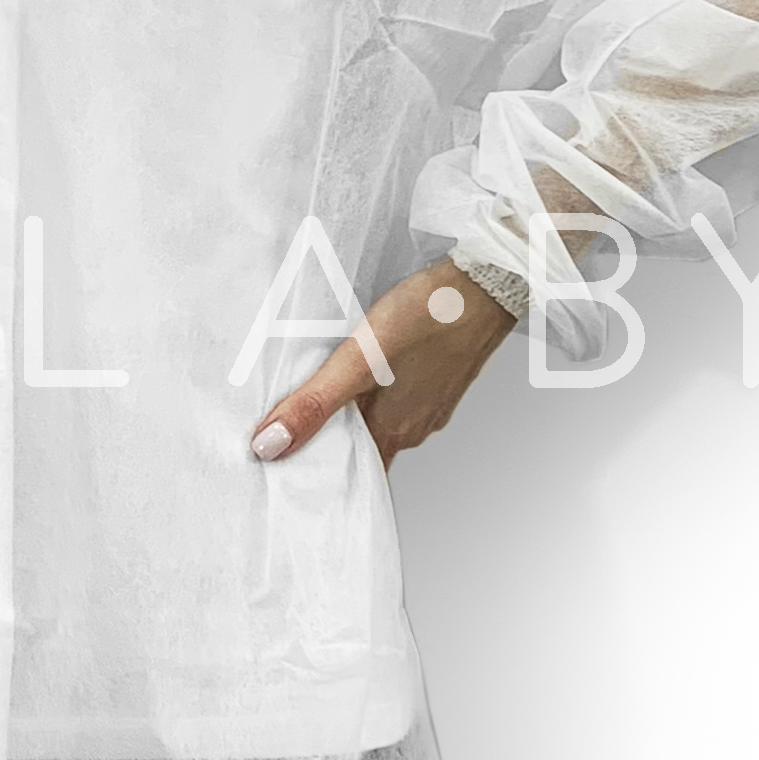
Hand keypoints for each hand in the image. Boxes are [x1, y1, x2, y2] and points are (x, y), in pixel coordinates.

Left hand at [251, 261, 516, 471]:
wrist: (488, 280)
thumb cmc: (430, 315)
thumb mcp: (358, 359)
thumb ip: (315, 404)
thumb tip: (270, 446)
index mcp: (393, 432)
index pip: (352, 477)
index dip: (320, 478)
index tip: (287, 473)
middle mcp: (414, 427)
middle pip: (363, 450)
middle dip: (330, 444)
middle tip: (290, 432)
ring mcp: (430, 404)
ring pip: (381, 422)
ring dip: (351, 413)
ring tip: (320, 395)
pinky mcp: (437, 380)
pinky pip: (398, 398)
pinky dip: (375, 392)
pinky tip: (363, 370)